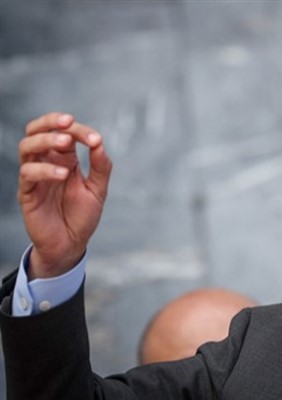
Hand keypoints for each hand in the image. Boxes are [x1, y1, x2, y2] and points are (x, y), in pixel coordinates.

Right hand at [18, 112, 111, 278]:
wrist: (71, 244)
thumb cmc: (82, 216)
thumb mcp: (98, 189)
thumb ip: (100, 166)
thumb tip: (99, 143)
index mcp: (65, 159)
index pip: (65, 133)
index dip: (79, 131)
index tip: (95, 140)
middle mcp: (47, 163)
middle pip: (36, 130)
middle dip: (50, 121)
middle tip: (68, 122)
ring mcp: (35, 177)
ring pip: (27, 147)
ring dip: (46, 140)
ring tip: (66, 144)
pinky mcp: (27, 193)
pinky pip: (28, 174)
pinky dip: (44, 169)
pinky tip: (62, 174)